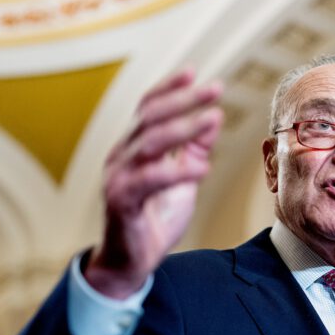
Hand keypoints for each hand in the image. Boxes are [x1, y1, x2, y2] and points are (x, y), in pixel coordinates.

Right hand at [85, 68, 223, 297]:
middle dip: (184, 100)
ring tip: (213, 118)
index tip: (195, 72)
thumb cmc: (155, 218)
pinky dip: (177, 172)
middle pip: (151, 117)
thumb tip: (213, 119)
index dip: (169, 88)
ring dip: (184, 128)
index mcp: (133, 148)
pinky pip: (150, 180)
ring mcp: (119, 177)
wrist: (132, 262)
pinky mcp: (122, 201)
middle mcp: (121, 156)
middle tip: (215, 88)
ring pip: (150, 142)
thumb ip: (193, 150)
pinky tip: (202, 169)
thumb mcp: (181, 179)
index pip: (148, 108)